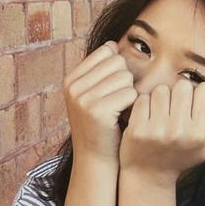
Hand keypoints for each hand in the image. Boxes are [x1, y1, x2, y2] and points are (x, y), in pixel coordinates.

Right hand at [63, 41, 138, 165]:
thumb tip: (113, 44)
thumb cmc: (102, 127)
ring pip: (126, 77)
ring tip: (119, 112)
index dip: (118, 70)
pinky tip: (124, 118)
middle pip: (118, 63)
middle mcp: (73, 87)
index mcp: (70, 79)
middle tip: (118, 104)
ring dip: (130, 94)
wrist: (96, 161)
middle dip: (125, 81)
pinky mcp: (98, 111)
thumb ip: (101, 72)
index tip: (112, 92)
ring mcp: (83, 99)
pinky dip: (134, 106)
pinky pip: (130, 93)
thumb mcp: (94, 96)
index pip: (107, 52)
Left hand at [118, 78, 204, 183]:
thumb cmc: (182, 155)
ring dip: (161, 98)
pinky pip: (142, 99)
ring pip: (161, 90)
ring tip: (161, 114)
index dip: (199, 94)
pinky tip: (147, 117)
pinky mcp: (137, 130)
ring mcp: (156, 131)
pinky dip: (144, 104)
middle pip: (182, 86)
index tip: (193, 106)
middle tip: (175, 109)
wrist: (149, 176)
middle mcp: (179, 133)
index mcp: (199, 135)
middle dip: (179, 94)